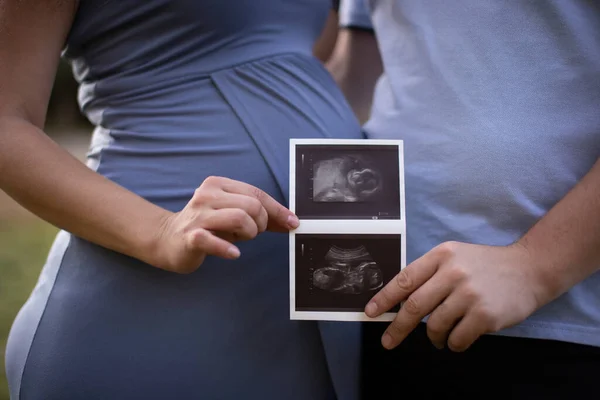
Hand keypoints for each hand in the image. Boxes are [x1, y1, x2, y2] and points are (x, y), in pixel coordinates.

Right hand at [153, 176, 298, 273]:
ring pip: (240, 218)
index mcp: (218, 185)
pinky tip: (233, 252)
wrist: (168, 239)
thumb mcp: (233, 214)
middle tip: (251, 233)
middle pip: (252, 205)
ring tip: (239, 239)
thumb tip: (290, 220)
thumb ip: (260, 215)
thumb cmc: (207, 226)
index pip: (256, 193)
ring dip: (248, 233)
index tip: (292, 222)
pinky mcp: (190, 236)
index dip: (278, 209)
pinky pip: (214, 241)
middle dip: (260, 223)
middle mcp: (207, 195)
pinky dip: (228, 248)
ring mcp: (198, 215)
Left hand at [364, 241, 548, 351]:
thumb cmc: (485, 266)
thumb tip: (400, 301)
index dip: (384, 298)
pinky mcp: (485, 315)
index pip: (405, 279)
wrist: (529, 270)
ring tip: (439, 337)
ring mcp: (469, 294)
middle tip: (388, 342)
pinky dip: (453, 344)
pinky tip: (458, 338)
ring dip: (434, 337)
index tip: (370, 312)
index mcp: (441, 256)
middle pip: (414, 306)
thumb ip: (430, 274)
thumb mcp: (455, 258)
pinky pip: (457, 339)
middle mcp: (453, 273)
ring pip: (435, 326)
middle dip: (398, 328)